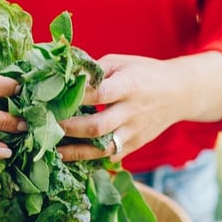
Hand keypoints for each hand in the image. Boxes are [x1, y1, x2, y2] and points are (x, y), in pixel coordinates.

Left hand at [57, 51, 221, 161]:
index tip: (46, 97)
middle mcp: (132, 112)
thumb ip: (93, 70)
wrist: (180, 93)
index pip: (97, 94)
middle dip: (67, 129)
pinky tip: (68, 158)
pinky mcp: (135, 146)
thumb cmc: (144, 73)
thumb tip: (60, 73)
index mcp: (129, 86)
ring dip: (74, 151)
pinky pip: (109, 157)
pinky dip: (88, 160)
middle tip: (41, 128)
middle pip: (96, 126)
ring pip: (102, 148)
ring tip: (50, 150)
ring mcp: (134, 132)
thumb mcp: (121, 62)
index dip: (71, 96)